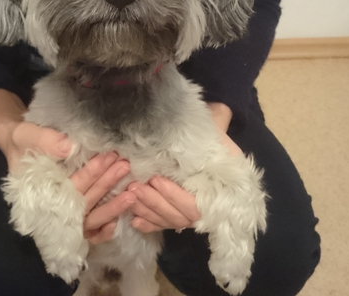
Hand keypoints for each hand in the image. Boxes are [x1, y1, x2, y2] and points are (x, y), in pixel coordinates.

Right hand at [0, 89, 133, 244]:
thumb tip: (68, 147)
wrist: (19, 146)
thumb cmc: (22, 141)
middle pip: (83, 201)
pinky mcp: (71, 214)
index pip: (68, 186)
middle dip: (106, 184)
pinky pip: (87, 231)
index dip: (90, 174)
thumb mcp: (27, 135)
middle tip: (125, 166)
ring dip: (112, 206)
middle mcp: (51, 207)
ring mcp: (62, 213)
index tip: (108, 157)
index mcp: (39, 190)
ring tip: (133, 190)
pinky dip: (102, 231)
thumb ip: (45, 141)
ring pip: (89, 217)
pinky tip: (118, 222)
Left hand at [127, 102, 243, 233]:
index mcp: (218, 188)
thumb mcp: (217, 133)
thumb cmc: (213, 138)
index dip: (174, 196)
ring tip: (130, 197)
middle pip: (179, 215)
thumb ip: (215, 132)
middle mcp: (207, 206)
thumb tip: (211, 124)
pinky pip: (164, 225)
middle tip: (135, 187)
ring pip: (169, 221)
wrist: (212, 143)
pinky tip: (135, 221)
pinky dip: (150, 224)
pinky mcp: (179, 214)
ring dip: (148, 211)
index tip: (155, 180)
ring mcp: (191, 212)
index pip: (195, 204)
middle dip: (155, 203)